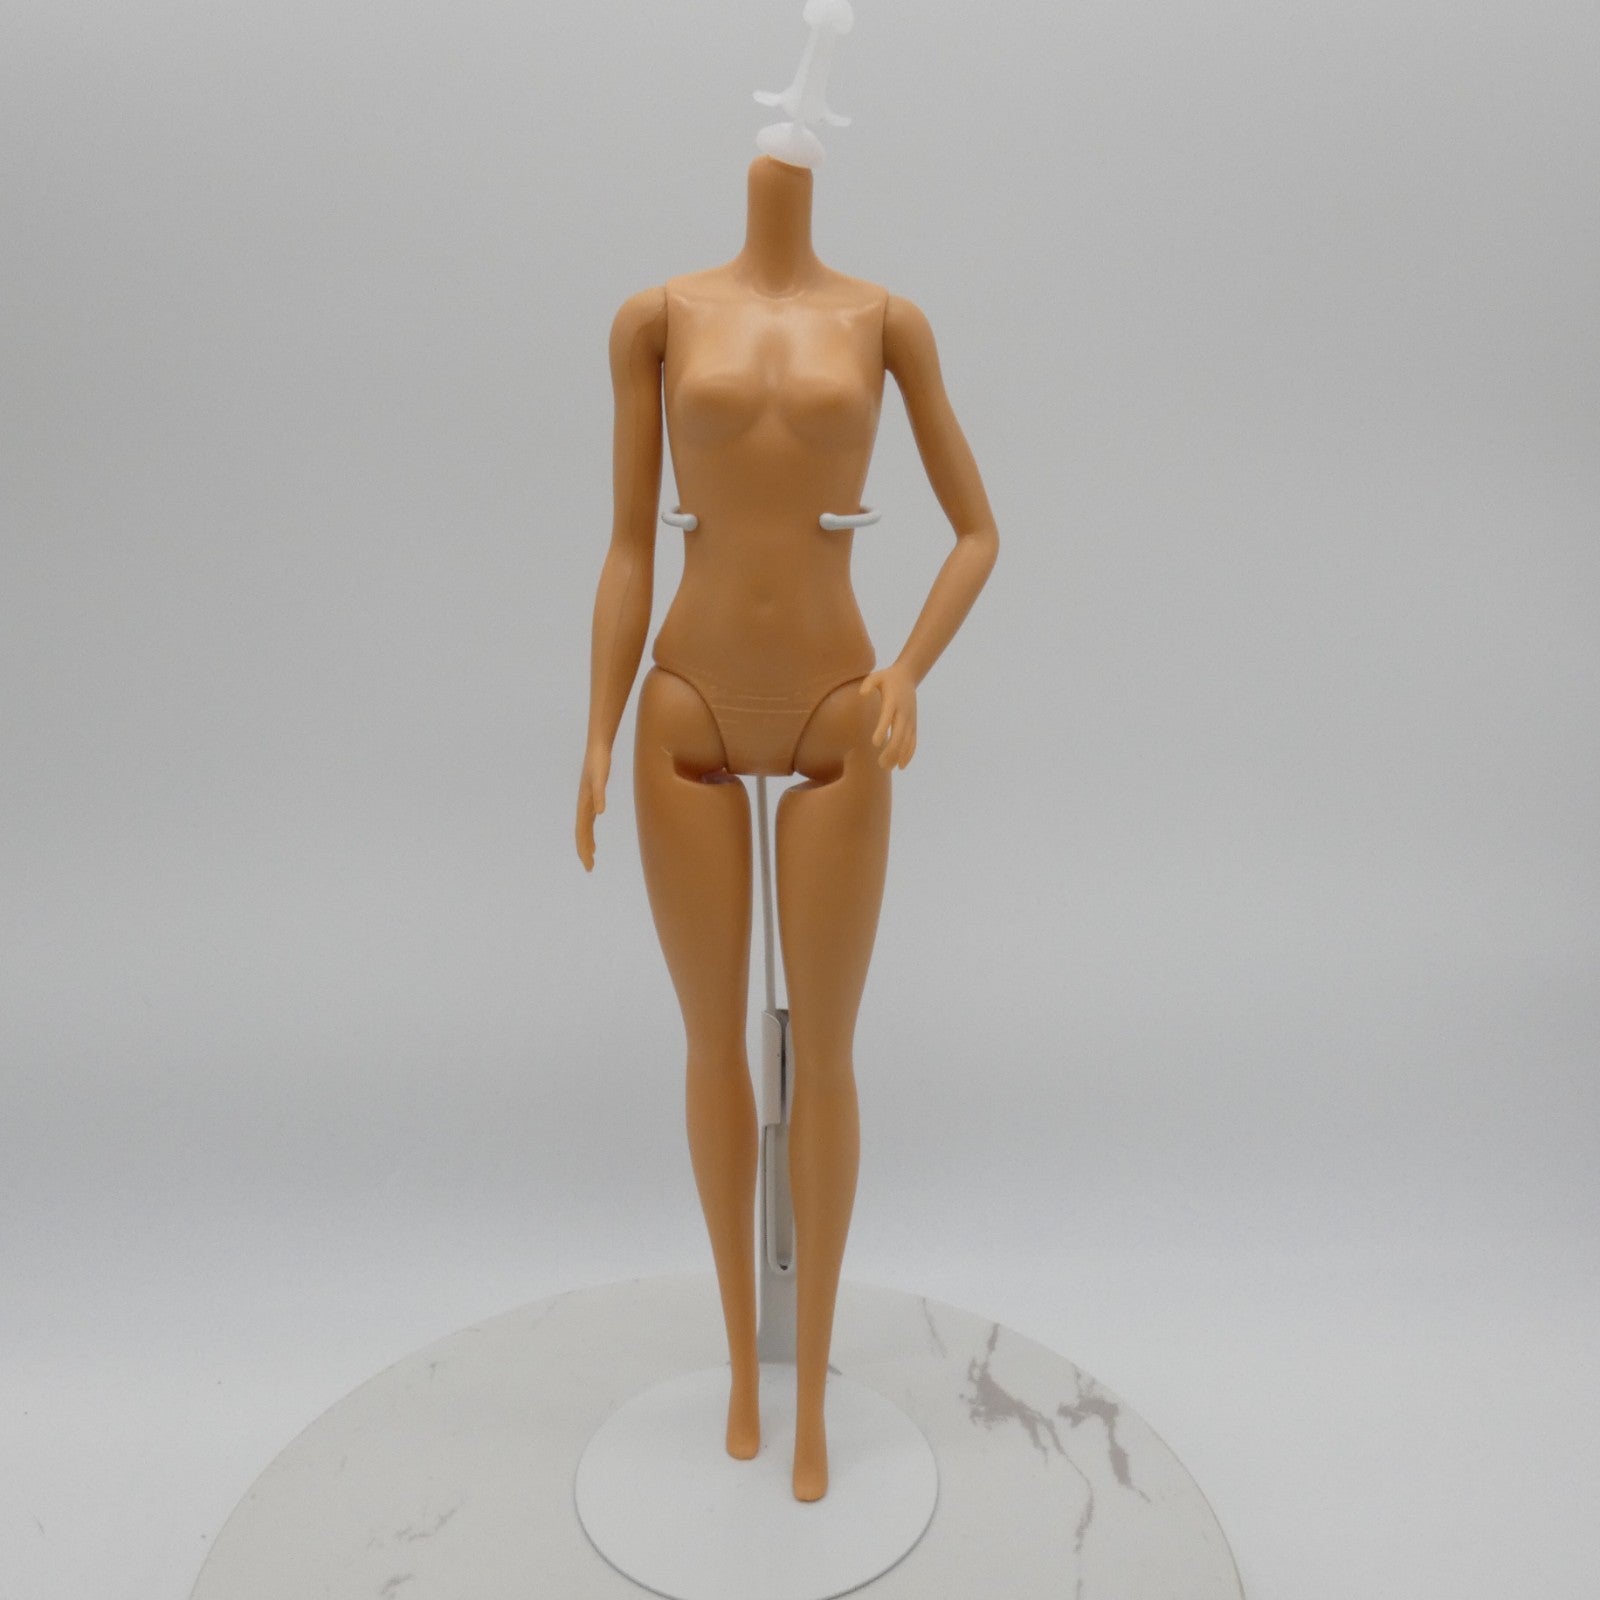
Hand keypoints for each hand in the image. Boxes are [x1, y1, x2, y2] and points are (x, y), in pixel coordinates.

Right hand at [575, 743, 610, 870]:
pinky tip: (595, 835)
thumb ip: (599, 794)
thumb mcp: (600, 778)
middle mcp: (584, 805)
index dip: (584, 848)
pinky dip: (591, 831)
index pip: (582, 832)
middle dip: (584, 851)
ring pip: (584, 827)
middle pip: (582, 833)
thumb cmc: (599, 762)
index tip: (589, 864)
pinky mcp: (592, 797)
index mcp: (584, 804)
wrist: (598, 748)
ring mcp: (587, 801)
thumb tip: (600, 812)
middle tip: (589, 868)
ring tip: (591, 856)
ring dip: (586, 843)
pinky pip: (589, 819)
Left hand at [859, 664, 917, 769]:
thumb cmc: (887, 678)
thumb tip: (862, 694)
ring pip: (907, 741)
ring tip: (887, 768)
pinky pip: (913, 741)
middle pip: (899, 734)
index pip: (888, 717)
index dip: (882, 729)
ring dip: (898, 755)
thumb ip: (868, 684)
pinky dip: (909, 754)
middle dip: (891, 750)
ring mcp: (910, 719)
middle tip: (880, 764)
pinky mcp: (913, 724)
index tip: (875, 743)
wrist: (908, 676)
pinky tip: (901, 766)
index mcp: (893, 701)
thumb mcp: (876, 676)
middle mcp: (903, 712)